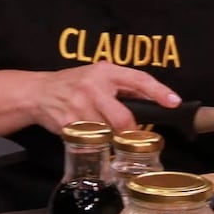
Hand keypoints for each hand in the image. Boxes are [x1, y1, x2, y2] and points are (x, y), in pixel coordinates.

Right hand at [27, 61, 180, 134]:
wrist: (39, 92)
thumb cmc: (75, 83)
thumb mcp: (100, 75)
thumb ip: (124, 85)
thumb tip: (153, 99)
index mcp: (106, 71)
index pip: (138, 79)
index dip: (158, 91)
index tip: (174, 102)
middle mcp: (94, 86)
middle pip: (123, 118)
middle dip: (130, 131)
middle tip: (132, 135)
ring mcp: (80, 106)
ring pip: (107, 132)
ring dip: (110, 137)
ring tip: (103, 131)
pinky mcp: (68, 123)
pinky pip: (91, 139)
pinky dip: (95, 141)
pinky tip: (89, 134)